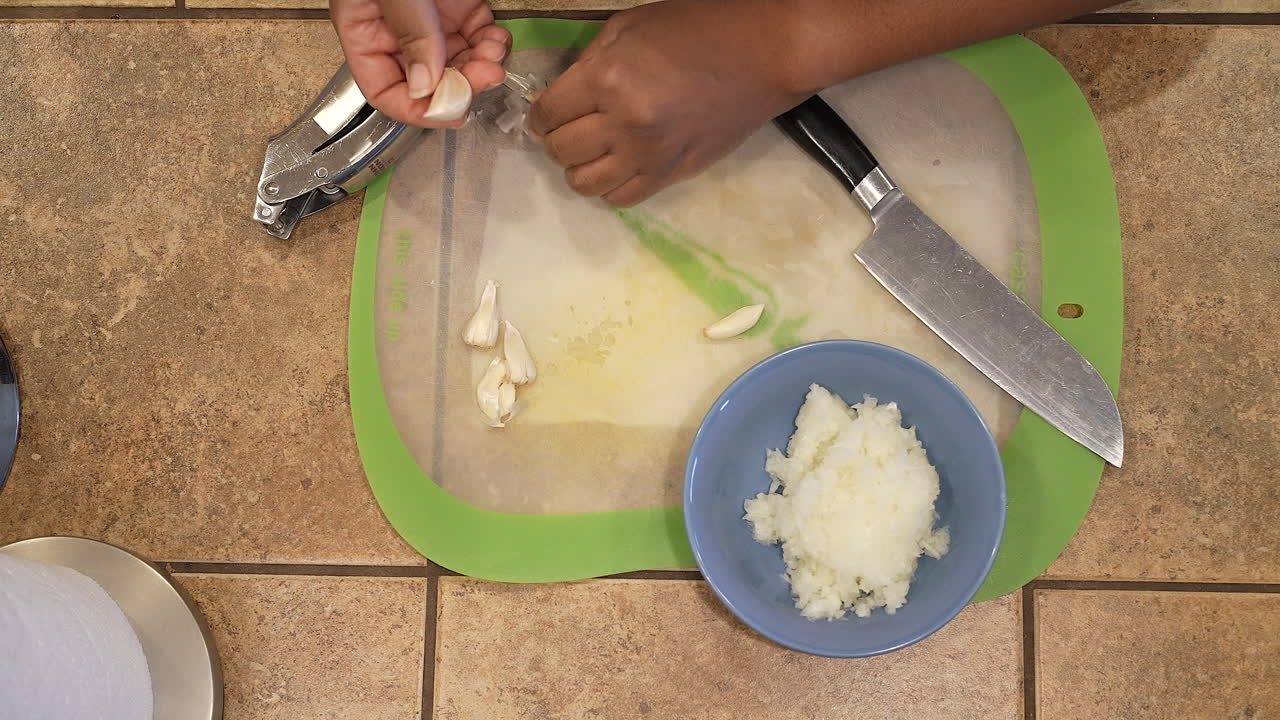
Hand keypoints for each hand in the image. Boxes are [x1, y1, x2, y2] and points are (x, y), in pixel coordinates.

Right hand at [331, 0, 511, 126]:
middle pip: (428, 82)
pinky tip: (497, 37)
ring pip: (459, 64)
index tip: (448, 111)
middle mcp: (397, 29)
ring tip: (494, 53)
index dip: (415, 109)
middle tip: (484, 77)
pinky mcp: (460, 5)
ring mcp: (431, 18)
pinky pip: (478, 39)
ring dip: (481, 67)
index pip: (383, 89)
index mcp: (364, 27)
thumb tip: (424, 86)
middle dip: (461, 85)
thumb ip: (409, 31)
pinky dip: (492, 45)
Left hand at [526, 0, 804, 206]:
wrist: (763, 56)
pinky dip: (609, 187)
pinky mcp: (671, 175)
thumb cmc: (698, 29)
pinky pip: (621, 199)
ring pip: (585, 183)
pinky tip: (616, 167)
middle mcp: (622, 124)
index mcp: (607, 79)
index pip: (547, 115)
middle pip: (561, 151)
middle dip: (556, 139)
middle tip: (569, 127)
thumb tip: (562, 95)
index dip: (538, 116)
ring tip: (591, 151)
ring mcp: (648, 156)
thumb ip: (590, 62)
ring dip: (579, 167)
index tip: (545, 114)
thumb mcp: (630, 27)